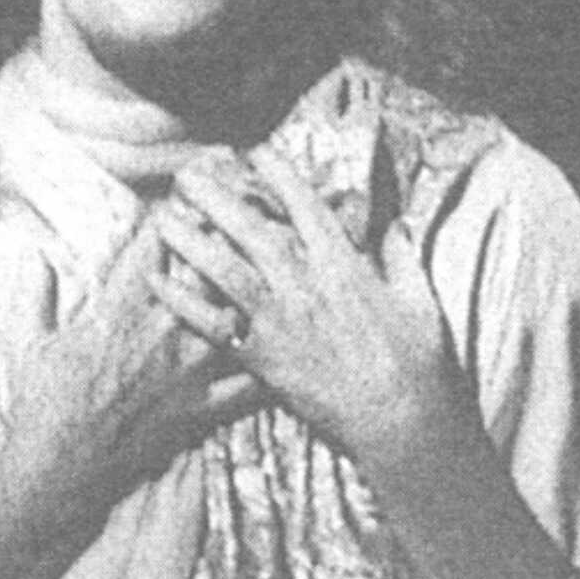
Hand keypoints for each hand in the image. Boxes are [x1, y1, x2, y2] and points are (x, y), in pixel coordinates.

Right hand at [1, 216, 257, 543]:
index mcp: (121, 305)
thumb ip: (39, 291)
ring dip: (255, 290)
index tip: (195, 186)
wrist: (60, 469)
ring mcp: (187, 372)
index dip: (180, 208)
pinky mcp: (201, 412)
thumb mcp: (33, 338)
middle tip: (252, 210)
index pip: (158, 241)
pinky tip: (291, 352)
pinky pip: (248, 389)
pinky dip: (271, 369)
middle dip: (228, 234)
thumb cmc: (42, 403)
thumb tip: (31, 251)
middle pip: (207, 267)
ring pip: (236, 317)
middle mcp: (162, 329)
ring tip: (278, 267)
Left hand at [153, 149, 459, 475]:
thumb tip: (395, 223)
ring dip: (192, 243)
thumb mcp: (420, 301)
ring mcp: (281, 323)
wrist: (404, 426)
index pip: (305, 206)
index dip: (278, 173)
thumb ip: (403, 257)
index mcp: (343, 267)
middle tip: (186, 175)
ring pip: (225, 272)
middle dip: (217, 198)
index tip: (253, 152)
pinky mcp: (265, 360)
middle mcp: (306, 287)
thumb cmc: (420, 364)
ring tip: (163, 218)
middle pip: (252, 231)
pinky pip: (216, 327)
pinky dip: (186, 305)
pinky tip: (159, 284)